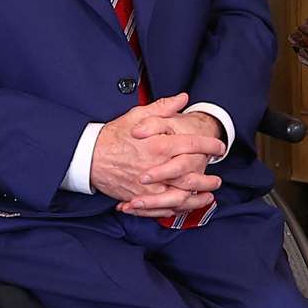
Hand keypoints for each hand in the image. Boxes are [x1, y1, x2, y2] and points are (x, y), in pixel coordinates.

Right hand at [90, 94, 225, 214]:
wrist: (88, 157)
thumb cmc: (113, 136)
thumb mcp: (137, 115)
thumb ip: (163, 107)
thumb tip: (183, 98)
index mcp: (158, 145)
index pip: (192, 145)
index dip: (209, 145)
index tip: (219, 146)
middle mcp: (156, 167)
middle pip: (190, 175)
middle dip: (208, 177)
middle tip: (218, 177)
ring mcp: (148, 186)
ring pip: (180, 196)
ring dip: (198, 197)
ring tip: (209, 195)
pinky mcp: (140, 199)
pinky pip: (163, 207)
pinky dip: (177, 208)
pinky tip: (187, 205)